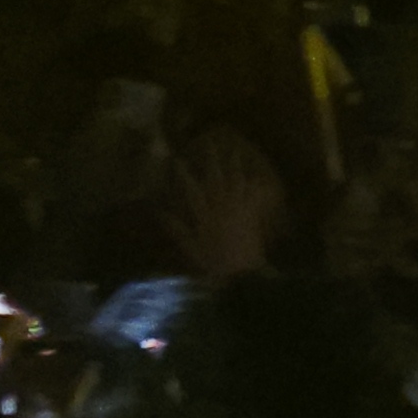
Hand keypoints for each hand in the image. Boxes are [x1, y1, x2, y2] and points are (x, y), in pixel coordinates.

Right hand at [161, 127, 282, 280]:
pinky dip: (257, 184)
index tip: (176, 158)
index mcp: (204, 214)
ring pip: (237, 181)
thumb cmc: (212, 263)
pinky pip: (255, 195)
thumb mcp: (189, 247)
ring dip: (235, 165)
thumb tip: (159, 211)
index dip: (183, 173)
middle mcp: (222, 206)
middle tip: (210, 143)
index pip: (191, 188)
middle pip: (216, 178)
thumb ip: (176, 228)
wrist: (243, 274)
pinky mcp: (252, 214)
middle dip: (212, 160)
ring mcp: (239, 208)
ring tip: (235, 150)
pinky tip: (258, 175)